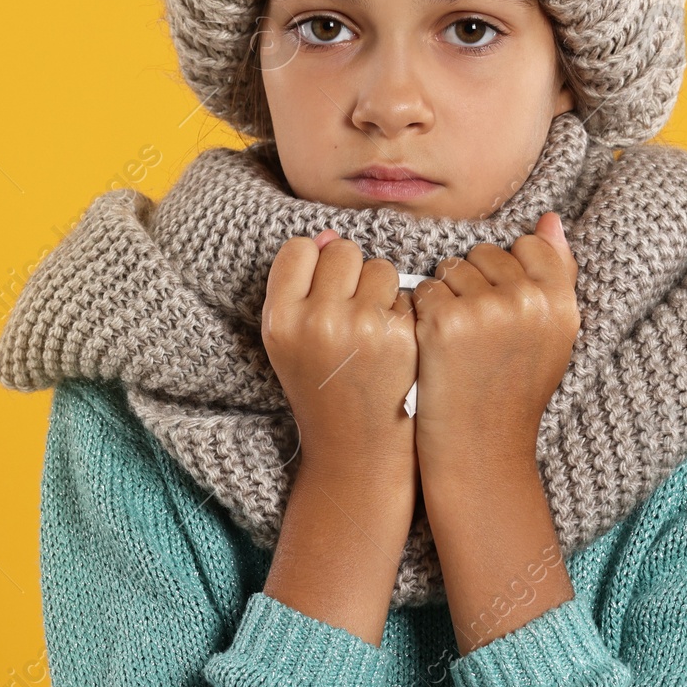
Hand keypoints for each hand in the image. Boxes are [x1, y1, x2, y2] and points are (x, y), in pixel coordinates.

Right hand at [261, 228, 417, 478]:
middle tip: (350, 314)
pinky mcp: (402, 336)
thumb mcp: (289, 341)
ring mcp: (361, 327)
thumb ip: (299, 287)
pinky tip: (396, 347)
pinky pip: (407, 294)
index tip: (320, 292)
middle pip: (341, 250)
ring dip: (381, 290)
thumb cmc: (322, 388)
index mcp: (280, 319)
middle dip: (350, 274)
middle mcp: (317, 320)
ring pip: (379, 266)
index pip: (299, 249)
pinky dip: (404, 314)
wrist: (358, 451)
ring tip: (372, 331)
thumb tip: (328, 235)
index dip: (313, 266)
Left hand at [411, 211, 579, 481]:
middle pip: (484, 254)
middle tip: (478, 336)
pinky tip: (433, 348)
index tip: (504, 314)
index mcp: (561, 302)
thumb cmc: (512, 390)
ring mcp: (485, 310)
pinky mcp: (443, 322)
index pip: (528, 246)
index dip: (506, 276)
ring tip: (458, 344)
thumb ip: (555, 274)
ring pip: (450, 269)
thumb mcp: (551, 335)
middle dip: (473, 284)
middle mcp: (528, 300)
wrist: (481, 449)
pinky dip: (420, 315)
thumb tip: (550, 219)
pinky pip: (422, 290)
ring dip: (445, 298)